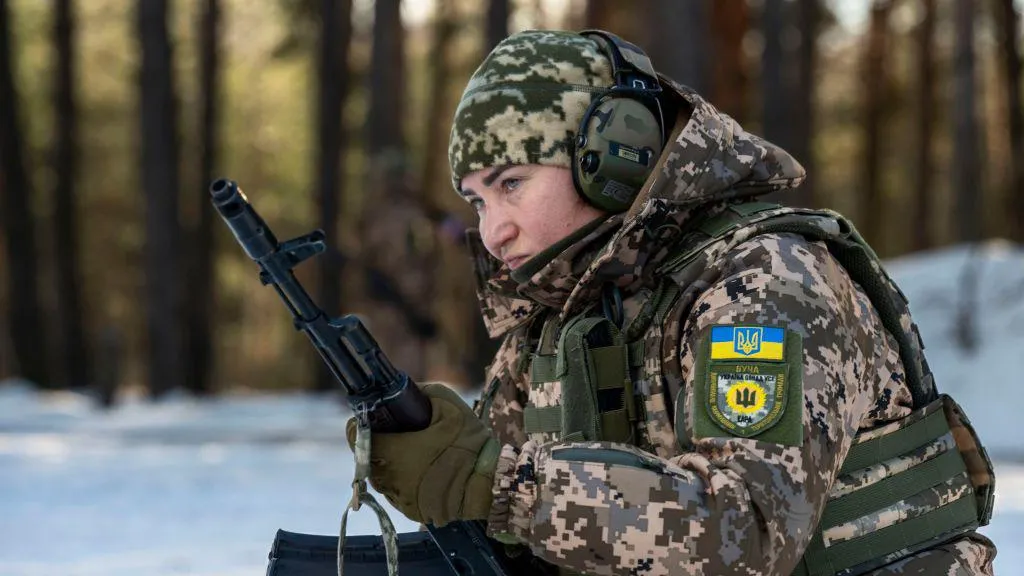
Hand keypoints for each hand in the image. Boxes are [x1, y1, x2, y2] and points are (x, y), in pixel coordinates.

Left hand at [346, 382, 499, 525]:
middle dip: (379, 443)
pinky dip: (404, 480)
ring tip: (413, 452)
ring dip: (389, 463)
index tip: (376, 418)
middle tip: (400, 432)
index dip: (363, 423)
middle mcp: (388, 479)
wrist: (488, 484)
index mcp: (391, 452)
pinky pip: (396, 491)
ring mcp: (398, 498)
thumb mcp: (447, 404)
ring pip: (380, 476)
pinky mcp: (410, 511)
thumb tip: (404, 390)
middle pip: (367, 456)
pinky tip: (422, 469)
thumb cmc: (467, 443)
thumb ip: (419, 392)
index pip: (356, 435)